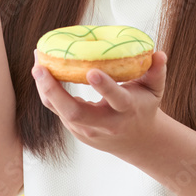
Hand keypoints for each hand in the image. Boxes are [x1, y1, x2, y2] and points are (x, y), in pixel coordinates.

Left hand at [31, 49, 167, 157]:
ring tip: (37, 64)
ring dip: (45, 89)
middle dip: (55, 91)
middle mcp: (104, 123)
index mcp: (126, 111)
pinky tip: (40, 71)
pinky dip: (46, 91)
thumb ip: (157, 72)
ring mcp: (87, 130)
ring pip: (60, 112)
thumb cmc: (143, 107)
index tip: (91, 71)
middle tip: (40, 68)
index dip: (104, 87)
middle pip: (75, 113)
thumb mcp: (154, 91)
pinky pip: (57, 110)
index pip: (116, 99)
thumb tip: (158, 53)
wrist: (137, 141)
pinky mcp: (75, 129)